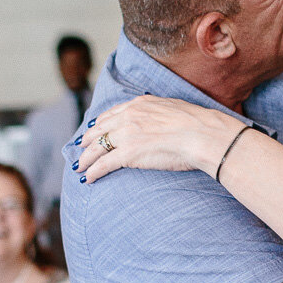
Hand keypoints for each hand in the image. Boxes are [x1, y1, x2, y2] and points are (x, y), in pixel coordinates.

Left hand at [75, 96, 242, 182]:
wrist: (202, 134)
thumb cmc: (198, 125)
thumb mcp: (175, 108)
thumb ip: (161, 112)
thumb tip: (163, 118)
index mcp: (140, 104)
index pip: (112, 113)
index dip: (101, 123)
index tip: (95, 129)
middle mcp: (129, 116)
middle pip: (100, 129)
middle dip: (88, 140)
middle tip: (80, 147)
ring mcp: (127, 134)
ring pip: (97, 147)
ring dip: (86, 158)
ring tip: (80, 167)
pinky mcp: (128, 153)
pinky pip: (104, 163)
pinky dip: (93, 171)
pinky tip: (88, 178)